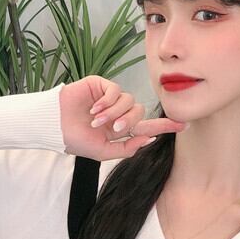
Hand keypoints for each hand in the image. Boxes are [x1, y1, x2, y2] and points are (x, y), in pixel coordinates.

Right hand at [58, 75, 186, 159]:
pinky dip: (108, 101)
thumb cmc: (77, 140)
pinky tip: (95, 109)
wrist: (56, 126)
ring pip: (129, 101)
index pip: (147, 126)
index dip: (165, 126)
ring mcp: (111, 98)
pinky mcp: (101, 86)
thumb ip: (128, 148)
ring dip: (115, 113)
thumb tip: (150, 139)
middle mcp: (119, 113)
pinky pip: (117, 90)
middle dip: (129, 121)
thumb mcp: (104, 152)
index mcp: (121, 129)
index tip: (183, 125)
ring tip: (97, 121)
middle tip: (114, 128)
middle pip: (139, 112)